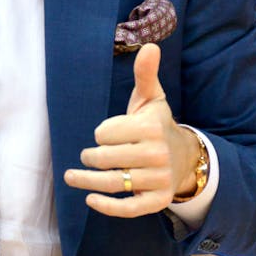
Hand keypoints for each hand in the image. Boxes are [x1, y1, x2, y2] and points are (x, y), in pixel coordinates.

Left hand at [63, 44, 199, 216]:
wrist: (185, 157)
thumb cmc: (157, 124)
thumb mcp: (152, 98)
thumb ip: (145, 74)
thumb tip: (150, 46)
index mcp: (151, 127)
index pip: (106, 133)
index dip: (101, 133)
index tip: (106, 135)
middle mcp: (157, 154)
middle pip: (105, 159)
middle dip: (90, 157)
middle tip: (87, 156)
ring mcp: (158, 179)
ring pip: (113, 183)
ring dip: (86, 181)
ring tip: (70, 176)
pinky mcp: (157, 201)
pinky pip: (129, 208)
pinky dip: (107, 206)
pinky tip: (90, 199)